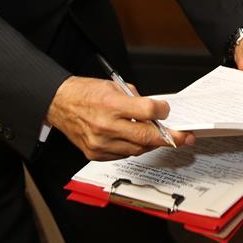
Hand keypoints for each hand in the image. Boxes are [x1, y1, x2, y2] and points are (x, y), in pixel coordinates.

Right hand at [46, 76, 192, 160]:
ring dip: (150, 144)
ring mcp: (101, 143)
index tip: (167, 111)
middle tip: (182, 137)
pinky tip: (135, 140)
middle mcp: (106, 126)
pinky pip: (123, 155)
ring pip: (137, 149)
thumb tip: (155, 112)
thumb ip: (136, 100)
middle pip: (147, 137)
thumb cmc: (85, 93)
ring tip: (157, 137)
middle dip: (169, 138)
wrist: (60, 104)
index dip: (163, 111)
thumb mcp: (114, 87)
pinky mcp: (95, 154)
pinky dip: (133, 148)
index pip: (148, 111)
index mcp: (112, 105)